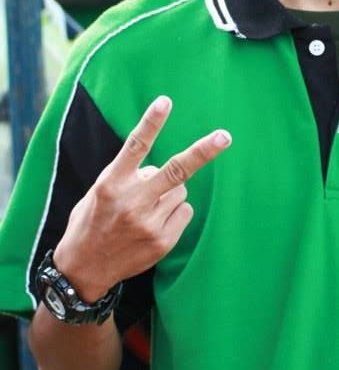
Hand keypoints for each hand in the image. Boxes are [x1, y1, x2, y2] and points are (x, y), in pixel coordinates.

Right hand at [53, 95, 231, 301]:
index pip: (135, 146)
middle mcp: (132, 201)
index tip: (165, 101)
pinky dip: (175, 212)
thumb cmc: (93, 219)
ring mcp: (149, 223)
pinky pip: (184, 211)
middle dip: (203, 152)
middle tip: (224, 137)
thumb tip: (160, 169)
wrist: (84, 268)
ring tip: (146, 208)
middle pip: (176, 170)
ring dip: (170, 193)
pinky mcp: (163, 240)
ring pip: (181, 190)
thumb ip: (129, 175)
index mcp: (112, 182)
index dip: (151, 122)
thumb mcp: (100, 190)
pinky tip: (154, 223)